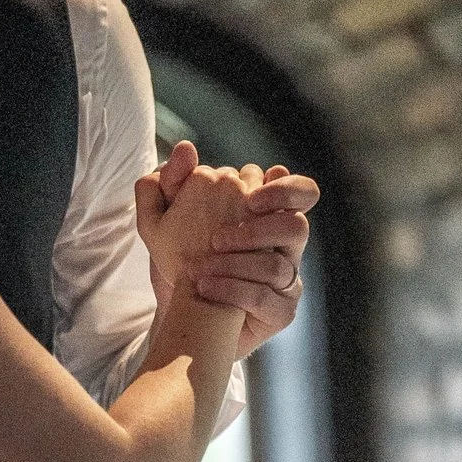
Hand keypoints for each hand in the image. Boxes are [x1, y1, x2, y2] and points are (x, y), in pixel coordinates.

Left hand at [134, 140, 315, 358]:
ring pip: (282, 265)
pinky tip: (204, 287)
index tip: (250, 199)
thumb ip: (171, 183)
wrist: (177, 313)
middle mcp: (282, 246)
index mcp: (266, 215)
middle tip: (220, 236)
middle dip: (264, 226)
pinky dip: (233, 291)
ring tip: (201, 265)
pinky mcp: (280, 310)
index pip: (299, 191)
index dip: (284, 190)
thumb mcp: (161, 221)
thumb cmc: (179, 260)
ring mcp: (285, 279)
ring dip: (240, 263)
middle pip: (299, 225)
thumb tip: (185, 148)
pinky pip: (269, 299)